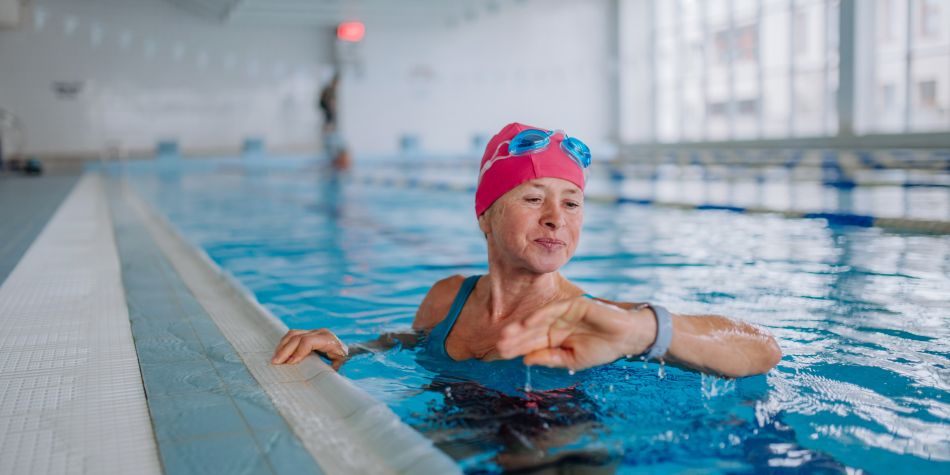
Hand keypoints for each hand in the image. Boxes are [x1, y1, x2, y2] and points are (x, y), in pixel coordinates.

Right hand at [271, 329, 347, 370]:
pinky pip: (293, 335)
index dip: (297, 352)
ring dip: (282, 346)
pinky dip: (285, 343)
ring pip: (293, 334)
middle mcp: (320, 333)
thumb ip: (330, 369)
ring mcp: (313, 331)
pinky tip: (280, 353)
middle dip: (285, 350)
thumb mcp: (340, 364)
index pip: (308, 342)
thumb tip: (317, 377)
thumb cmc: (343, 358)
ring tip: (275, 358)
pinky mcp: (308, 332)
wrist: (346, 348)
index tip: (289, 363)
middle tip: (275, 362)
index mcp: (328, 340)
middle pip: (298, 337)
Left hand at [496, 297, 656, 370]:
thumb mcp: (572, 360)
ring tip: (506, 335)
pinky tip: (527, 323)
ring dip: (522, 327)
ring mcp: (563, 313)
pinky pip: (553, 309)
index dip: (517, 348)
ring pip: (537, 320)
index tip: (500, 355)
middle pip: (531, 332)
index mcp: (555, 339)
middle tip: (497, 346)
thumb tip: (526, 360)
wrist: (627, 338)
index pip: (532, 344)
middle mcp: (555, 325)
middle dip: (514, 339)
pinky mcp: (573, 304)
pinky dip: (540, 315)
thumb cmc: (602, 349)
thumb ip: (550, 358)